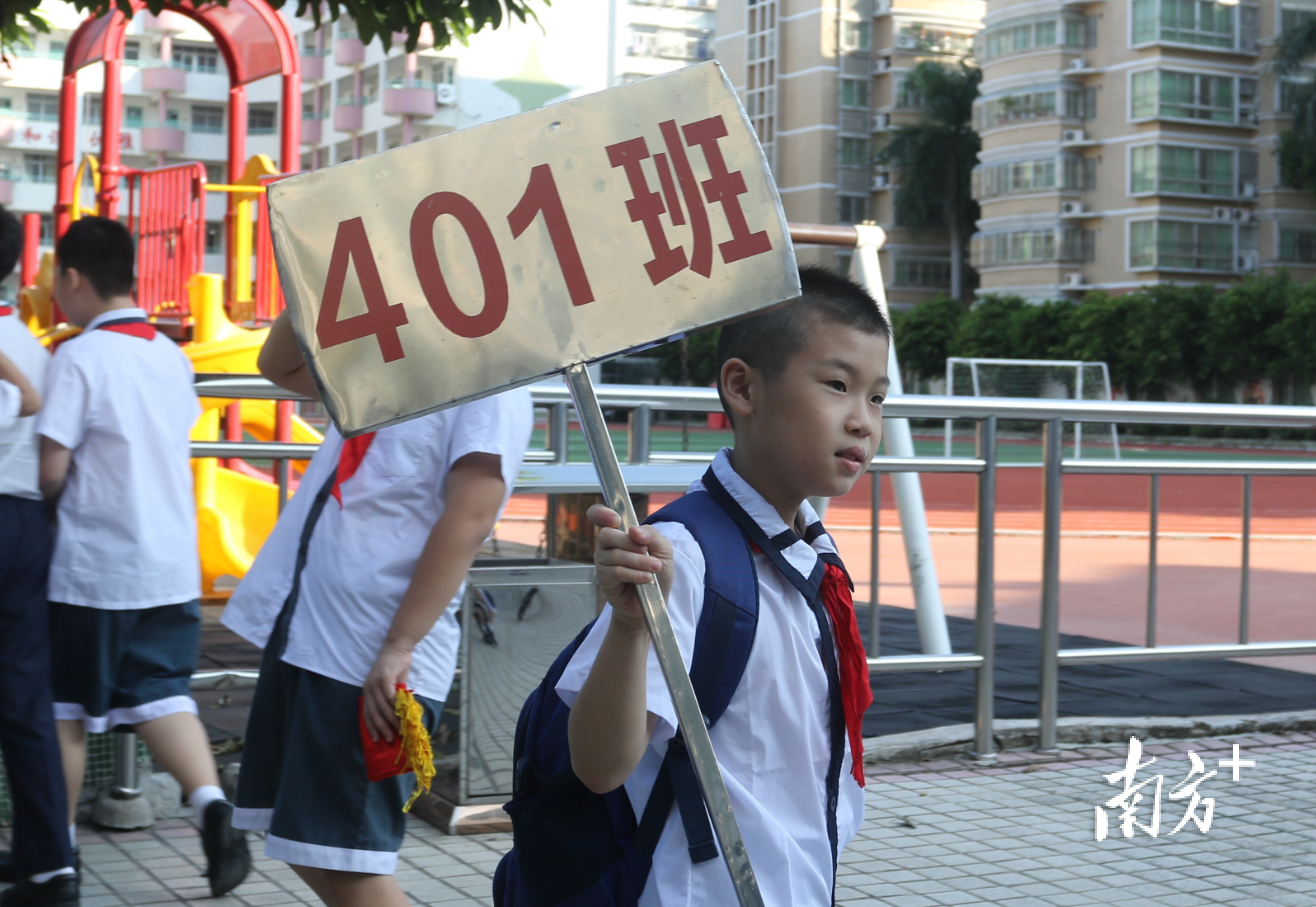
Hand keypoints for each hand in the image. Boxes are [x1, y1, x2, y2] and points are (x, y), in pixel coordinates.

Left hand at [363, 643, 412, 742]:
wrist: (397, 647)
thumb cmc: (395, 667)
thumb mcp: (392, 686)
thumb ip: (392, 699)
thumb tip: (398, 716)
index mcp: (368, 691)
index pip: (367, 713)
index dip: (371, 727)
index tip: (376, 740)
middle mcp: (368, 688)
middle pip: (373, 712)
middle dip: (381, 727)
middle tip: (389, 739)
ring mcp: (376, 683)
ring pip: (383, 706)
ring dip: (391, 720)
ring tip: (399, 729)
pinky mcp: (385, 678)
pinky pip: (389, 696)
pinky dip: (395, 706)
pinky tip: (401, 714)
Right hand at [587, 504, 673, 629]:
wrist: (656, 600)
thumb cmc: (657, 571)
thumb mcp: (663, 549)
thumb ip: (652, 535)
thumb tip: (633, 531)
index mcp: (619, 532)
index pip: (598, 515)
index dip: (602, 513)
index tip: (616, 520)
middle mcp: (607, 545)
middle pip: (606, 535)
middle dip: (629, 542)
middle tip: (646, 550)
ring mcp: (603, 562)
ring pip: (614, 555)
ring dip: (638, 561)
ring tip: (655, 568)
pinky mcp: (604, 579)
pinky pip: (616, 572)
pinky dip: (634, 574)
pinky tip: (647, 578)